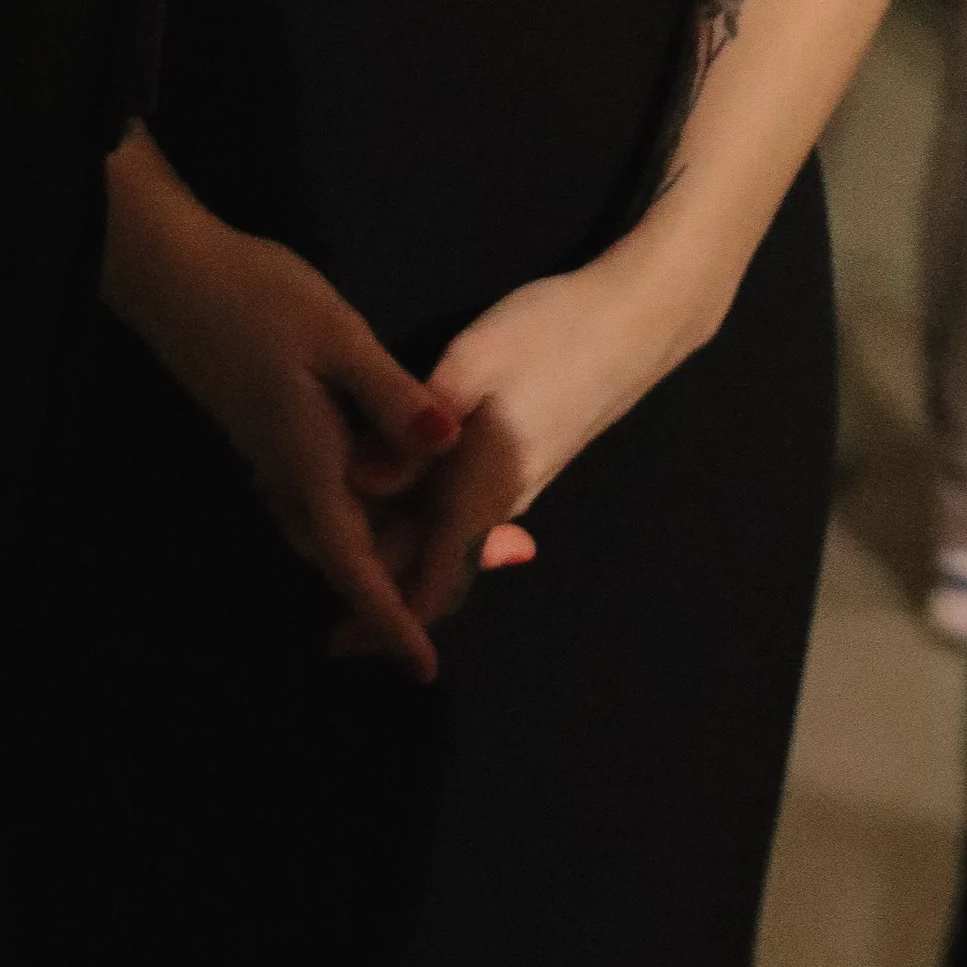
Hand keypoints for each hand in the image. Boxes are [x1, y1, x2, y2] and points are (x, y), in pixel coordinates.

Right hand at [110, 188, 460, 682]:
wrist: (171, 272)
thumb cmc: (257, 299)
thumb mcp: (338, 337)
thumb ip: (391, 394)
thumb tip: (449, 446)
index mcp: (309, 463)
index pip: (353, 562)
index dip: (390, 616)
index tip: (423, 667)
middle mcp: (285, 473)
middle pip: (339, 557)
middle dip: (384, 595)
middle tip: (440, 615)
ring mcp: (268, 453)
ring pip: (324, 527)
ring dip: (367, 554)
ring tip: (421, 561)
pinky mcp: (262, 428)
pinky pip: (313, 494)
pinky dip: (350, 511)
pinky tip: (380, 486)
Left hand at [363, 249, 702, 637]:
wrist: (635, 322)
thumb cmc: (549, 337)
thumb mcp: (470, 367)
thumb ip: (413, 432)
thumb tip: (357, 484)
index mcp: (479, 490)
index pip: (429, 580)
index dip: (384, 616)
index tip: (338, 644)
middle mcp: (499, 503)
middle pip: (436, 569)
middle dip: (384, 596)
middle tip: (331, 616)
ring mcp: (517, 484)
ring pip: (451, 542)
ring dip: (403, 560)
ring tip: (349, 558)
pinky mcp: (526, 460)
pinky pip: (466, 515)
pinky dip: (426, 526)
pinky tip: (399, 502)